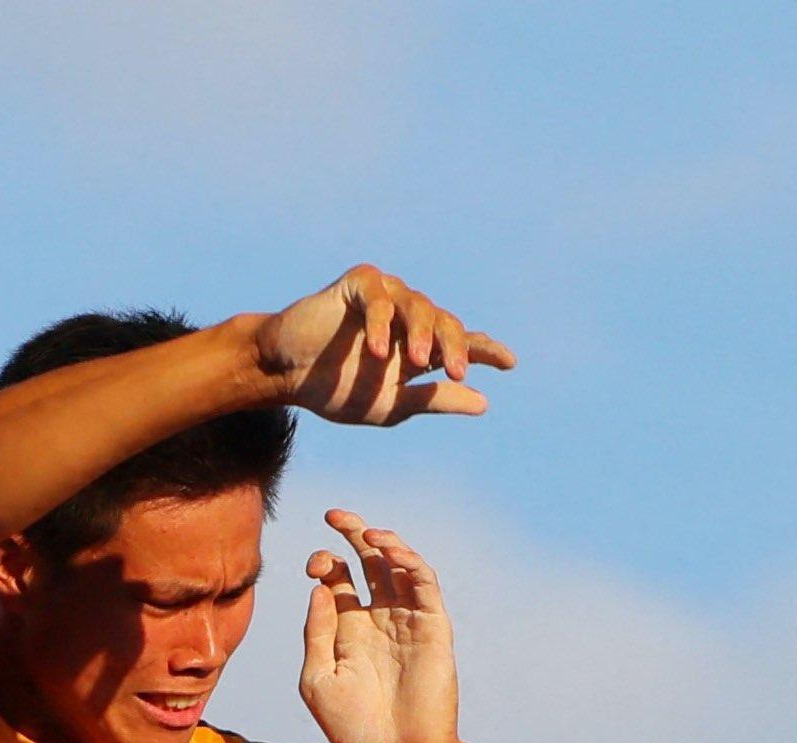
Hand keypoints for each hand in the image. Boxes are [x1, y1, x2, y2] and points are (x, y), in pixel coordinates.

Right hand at [256, 266, 514, 427]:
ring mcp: (386, 297)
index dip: (486, 350)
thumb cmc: (335, 389)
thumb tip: (484, 403)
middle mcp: (408, 317)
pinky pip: (379, 297)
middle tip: (457, 373)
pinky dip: (382, 322)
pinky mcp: (359, 284)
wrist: (287, 374)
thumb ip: (434, 400)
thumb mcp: (391, 404)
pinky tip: (379, 350)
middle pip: (446, 322)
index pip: (461, 342)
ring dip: (422, 334)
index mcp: (419, 346)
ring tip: (418, 363)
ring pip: (418, 306)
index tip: (509, 363)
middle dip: (455, 347)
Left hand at [296, 512, 473, 742]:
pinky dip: (409, 562)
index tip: (314, 566)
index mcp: (349, 629)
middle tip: (334, 515)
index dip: (326, 562)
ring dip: (383, 543)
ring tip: (364, 532)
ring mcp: (407, 620)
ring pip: (398, 567)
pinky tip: (389, 550)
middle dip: (352, 535)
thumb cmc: (354, 725)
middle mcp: (379, 618)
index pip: (338, 579)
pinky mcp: (433, 626)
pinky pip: (424, 584)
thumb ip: (317, 633)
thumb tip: (319, 588)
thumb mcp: (318, 679)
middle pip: (368, 562)